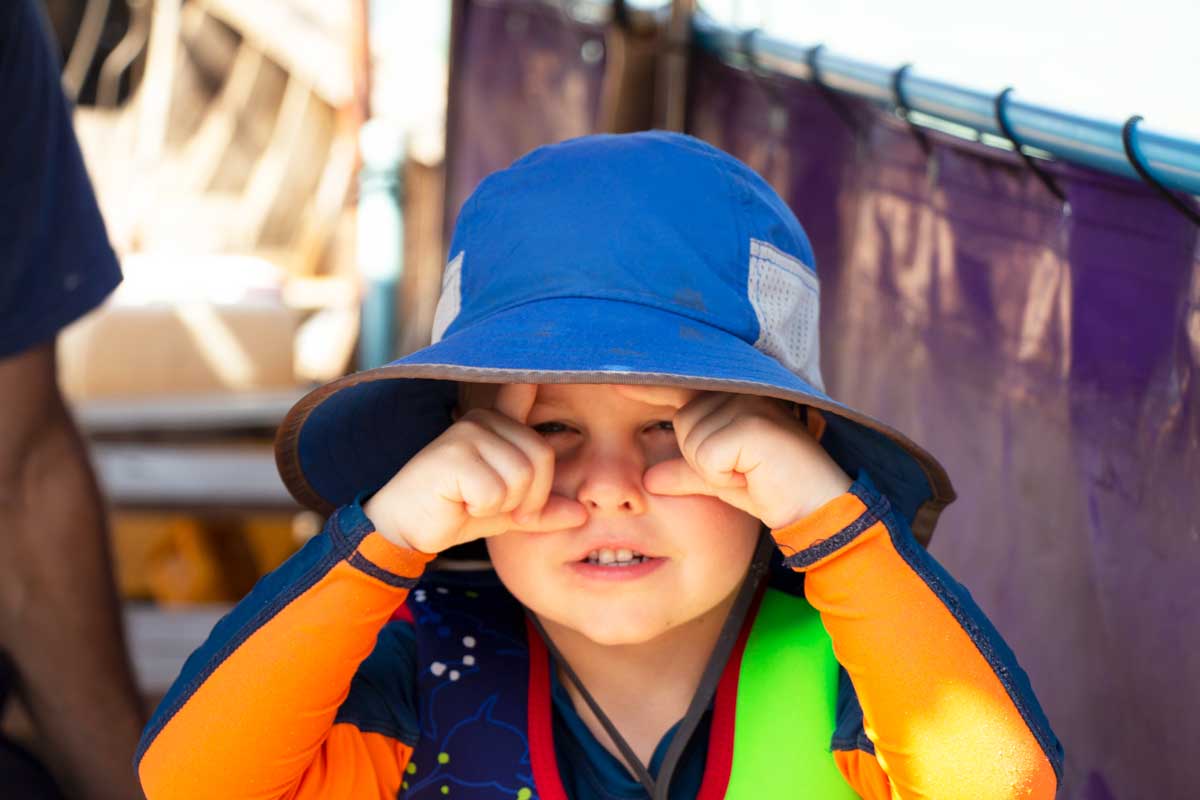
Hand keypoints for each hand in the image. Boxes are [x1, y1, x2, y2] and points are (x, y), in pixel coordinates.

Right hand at [363, 383, 587, 552]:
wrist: (406, 529)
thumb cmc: (457, 513)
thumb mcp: (508, 512)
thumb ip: (542, 509)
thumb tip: (583, 514)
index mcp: (498, 423)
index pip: (524, 392)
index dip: (535, 371)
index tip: (539, 358)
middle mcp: (484, 418)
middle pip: (542, 456)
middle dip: (529, 497)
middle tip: (493, 505)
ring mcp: (467, 432)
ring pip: (522, 476)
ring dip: (502, 505)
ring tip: (471, 501)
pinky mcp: (453, 454)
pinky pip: (496, 492)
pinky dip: (481, 509)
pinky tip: (457, 502)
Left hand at [632, 387, 852, 529]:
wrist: (815, 508)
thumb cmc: (771, 489)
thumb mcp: (720, 482)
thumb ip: (686, 473)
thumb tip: (650, 478)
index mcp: (734, 398)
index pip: (681, 386)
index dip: (649, 386)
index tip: (612, 380)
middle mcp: (742, 391)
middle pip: (683, 422)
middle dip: (700, 455)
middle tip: (741, 467)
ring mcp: (749, 403)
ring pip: (692, 438)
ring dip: (712, 467)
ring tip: (749, 469)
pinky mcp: (753, 424)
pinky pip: (705, 455)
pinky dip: (721, 474)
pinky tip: (752, 474)